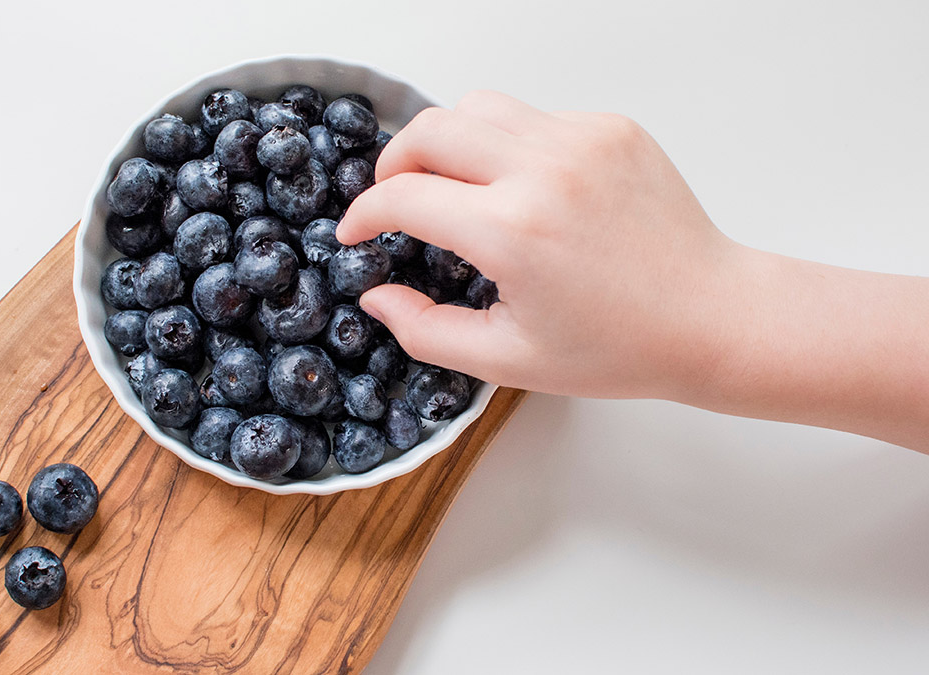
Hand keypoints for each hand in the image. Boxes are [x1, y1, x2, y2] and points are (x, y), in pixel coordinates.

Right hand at [337, 90, 741, 399]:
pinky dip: (507, 146)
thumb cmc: (619, 347)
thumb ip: (425, 331)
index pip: (403, 196)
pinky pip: (532, 118)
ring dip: (447, 143)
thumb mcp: (507, 360)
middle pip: (429, 129)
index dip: (363, 215)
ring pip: (478, 107)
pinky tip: (521, 190)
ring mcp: (582, 140)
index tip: (355, 233)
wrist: (714, 317)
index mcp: (514, 232)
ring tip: (452, 187)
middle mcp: (545, 170)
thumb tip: (375, 296)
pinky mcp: (611, 127)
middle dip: (393, 164)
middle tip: (394, 200)